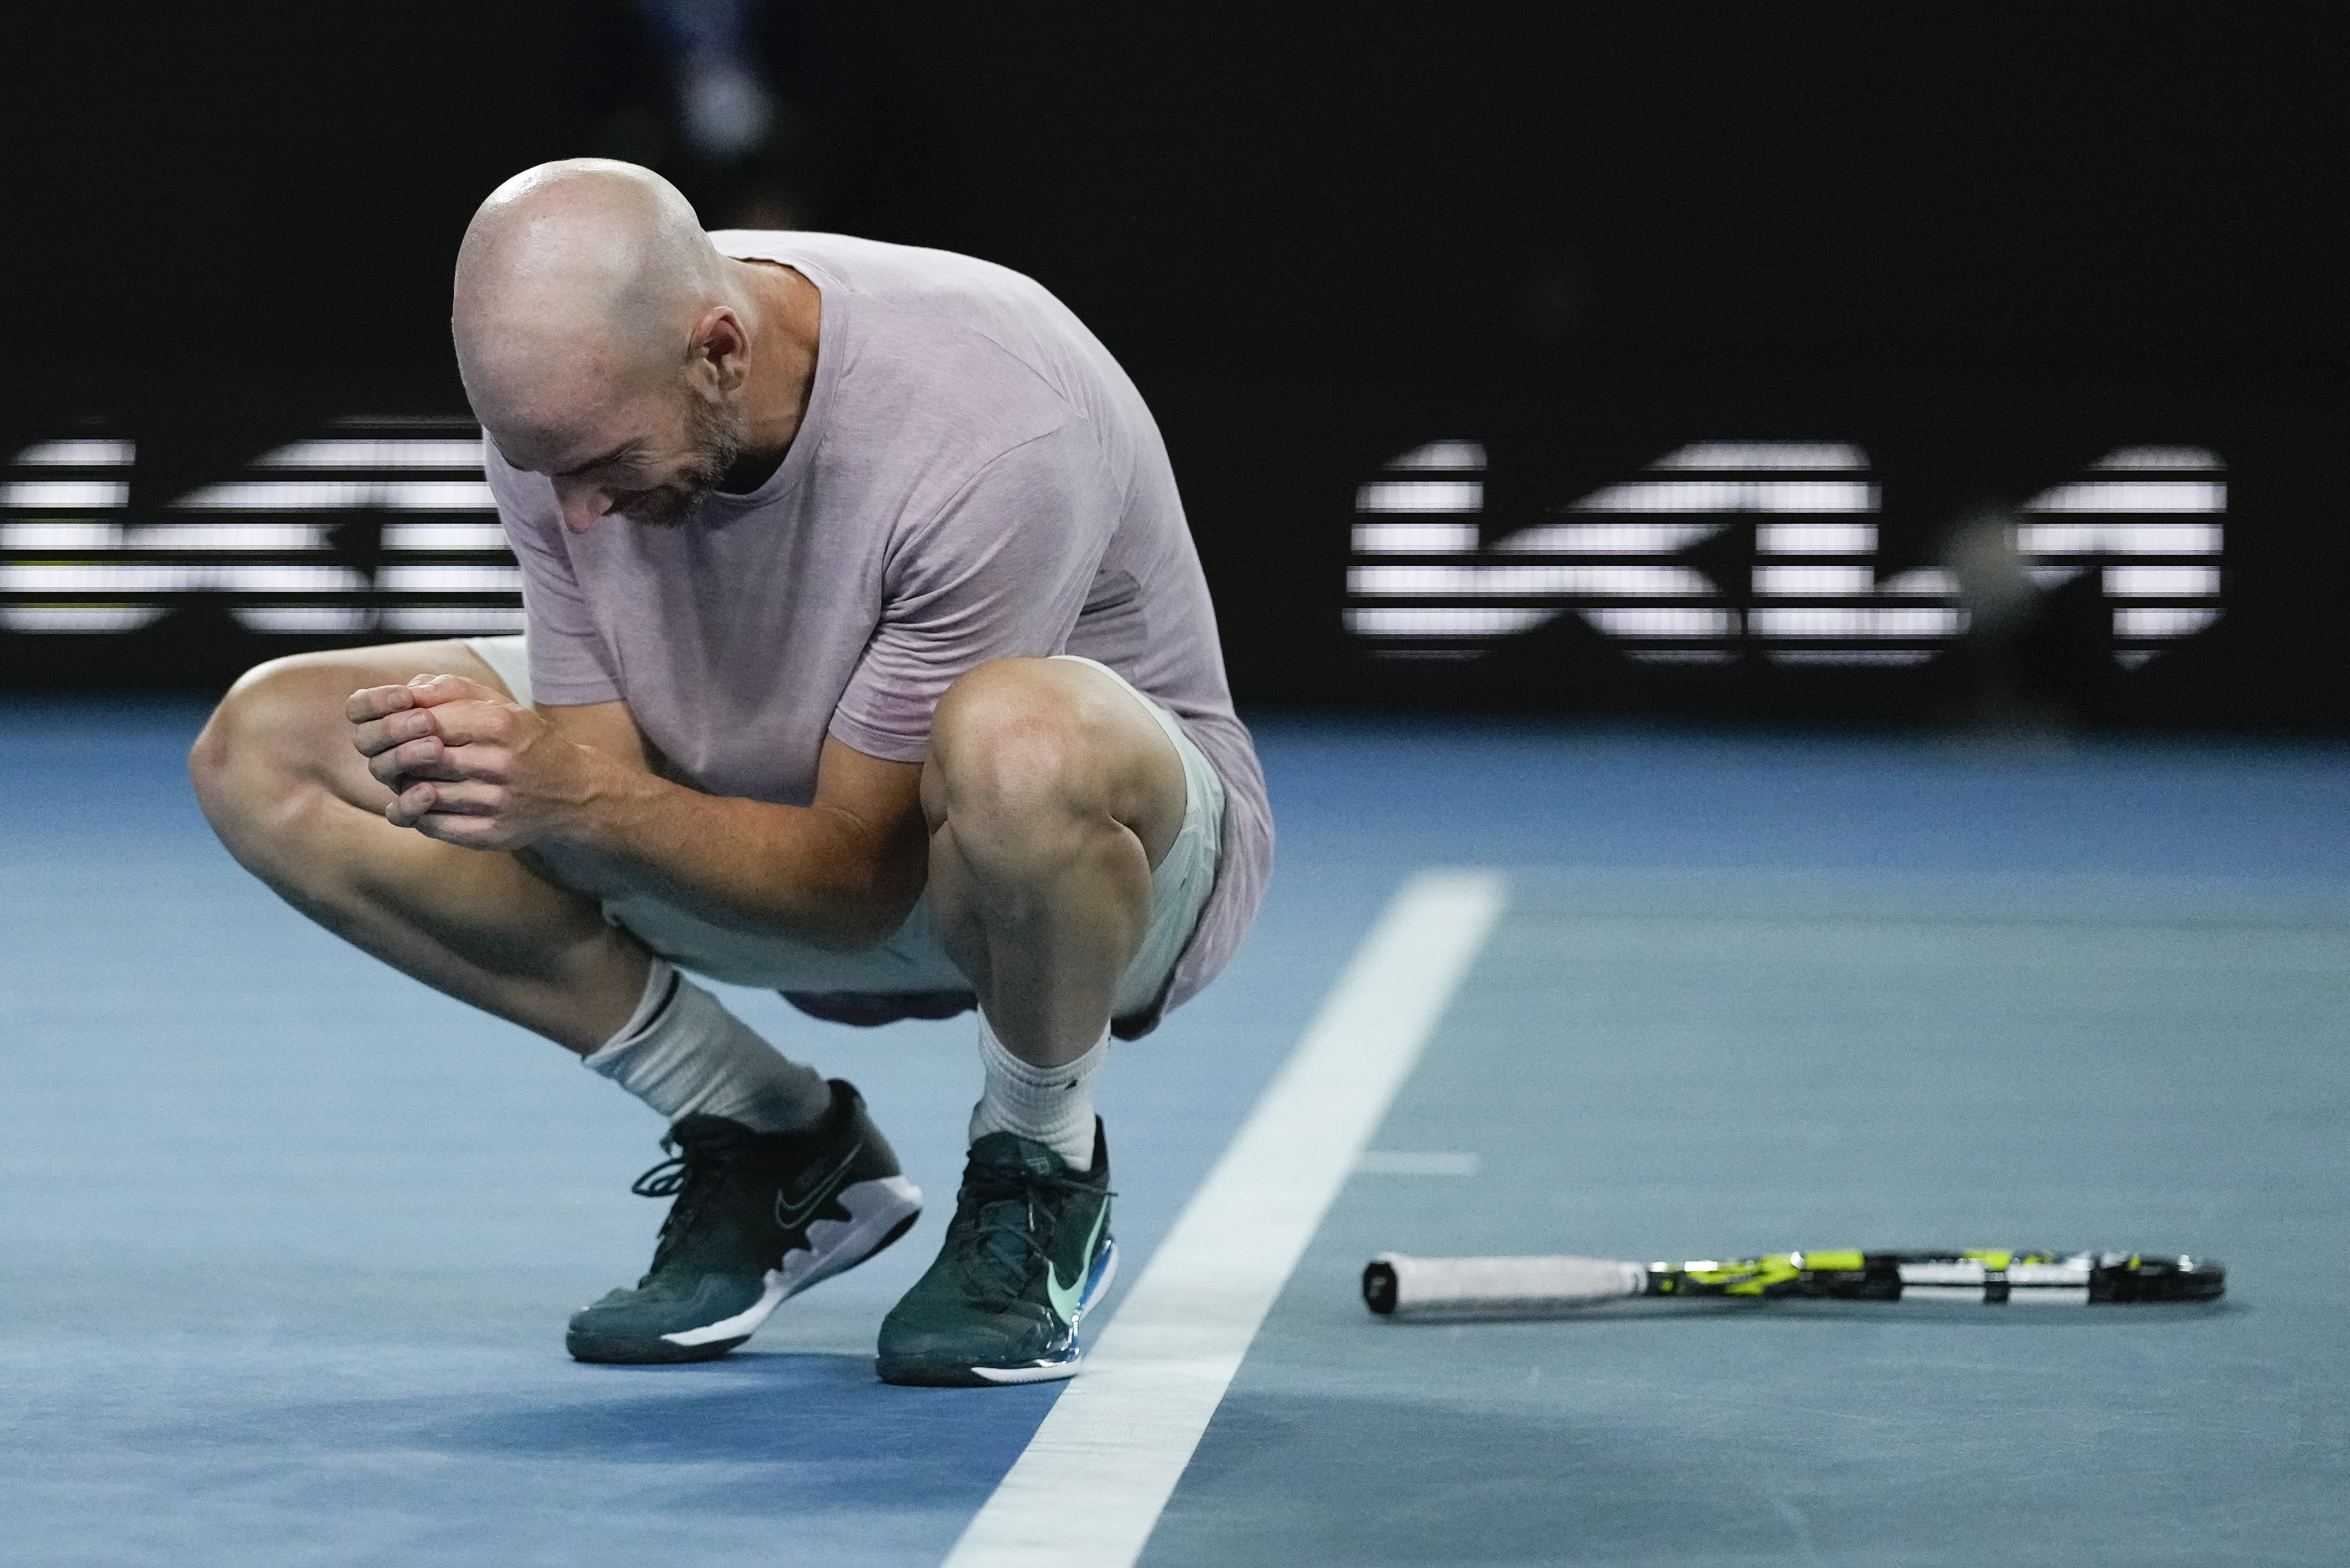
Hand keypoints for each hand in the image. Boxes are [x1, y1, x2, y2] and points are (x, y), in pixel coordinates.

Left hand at [345, 673, 596, 849]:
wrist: (573, 791)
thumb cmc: (523, 741)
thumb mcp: (496, 704)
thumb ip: (448, 690)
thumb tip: (401, 694)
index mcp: (497, 724)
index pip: (422, 721)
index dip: (399, 724)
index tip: (398, 727)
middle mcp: (498, 763)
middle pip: (415, 758)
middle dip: (395, 755)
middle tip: (394, 753)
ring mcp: (495, 803)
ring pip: (419, 793)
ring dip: (404, 784)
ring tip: (410, 775)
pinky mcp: (490, 834)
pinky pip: (431, 825)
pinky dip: (416, 813)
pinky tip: (422, 801)